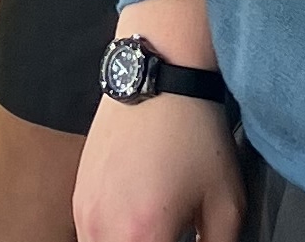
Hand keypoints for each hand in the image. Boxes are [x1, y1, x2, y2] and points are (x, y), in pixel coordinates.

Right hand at [74, 91, 245, 241]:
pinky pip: (91, 237)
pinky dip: (114, 238)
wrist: (159, 79)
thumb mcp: (226, 203)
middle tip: (174, 233)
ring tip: (157, 231)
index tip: (187, 241)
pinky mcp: (78, 196)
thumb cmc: (193, 135)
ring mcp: (84, 212)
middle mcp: (104, 228)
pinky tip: (139, 223)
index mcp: (142, 235)